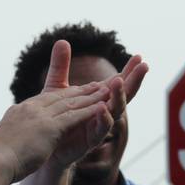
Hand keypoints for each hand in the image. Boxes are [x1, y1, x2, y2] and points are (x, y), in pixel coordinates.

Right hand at [0, 80, 111, 182]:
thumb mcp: (4, 140)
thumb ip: (14, 135)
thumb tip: (12, 141)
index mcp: (20, 111)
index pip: (46, 99)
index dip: (63, 94)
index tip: (76, 91)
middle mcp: (31, 108)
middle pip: (60, 97)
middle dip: (80, 90)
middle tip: (97, 85)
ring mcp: (40, 117)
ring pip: (70, 104)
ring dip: (90, 97)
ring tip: (106, 91)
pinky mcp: (49, 128)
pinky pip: (73, 117)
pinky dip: (89, 111)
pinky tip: (102, 107)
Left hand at [42, 41, 147, 166]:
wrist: (41, 145)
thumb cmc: (54, 116)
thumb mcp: (56, 87)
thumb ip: (61, 66)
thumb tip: (62, 40)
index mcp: (96, 98)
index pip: (117, 82)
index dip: (128, 71)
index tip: (139, 57)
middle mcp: (102, 111)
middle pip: (123, 95)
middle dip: (133, 81)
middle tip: (143, 67)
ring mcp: (97, 126)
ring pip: (115, 111)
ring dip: (119, 96)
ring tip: (119, 81)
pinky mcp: (89, 140)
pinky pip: (100, 130)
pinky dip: (103, 118)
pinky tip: (103, 107)